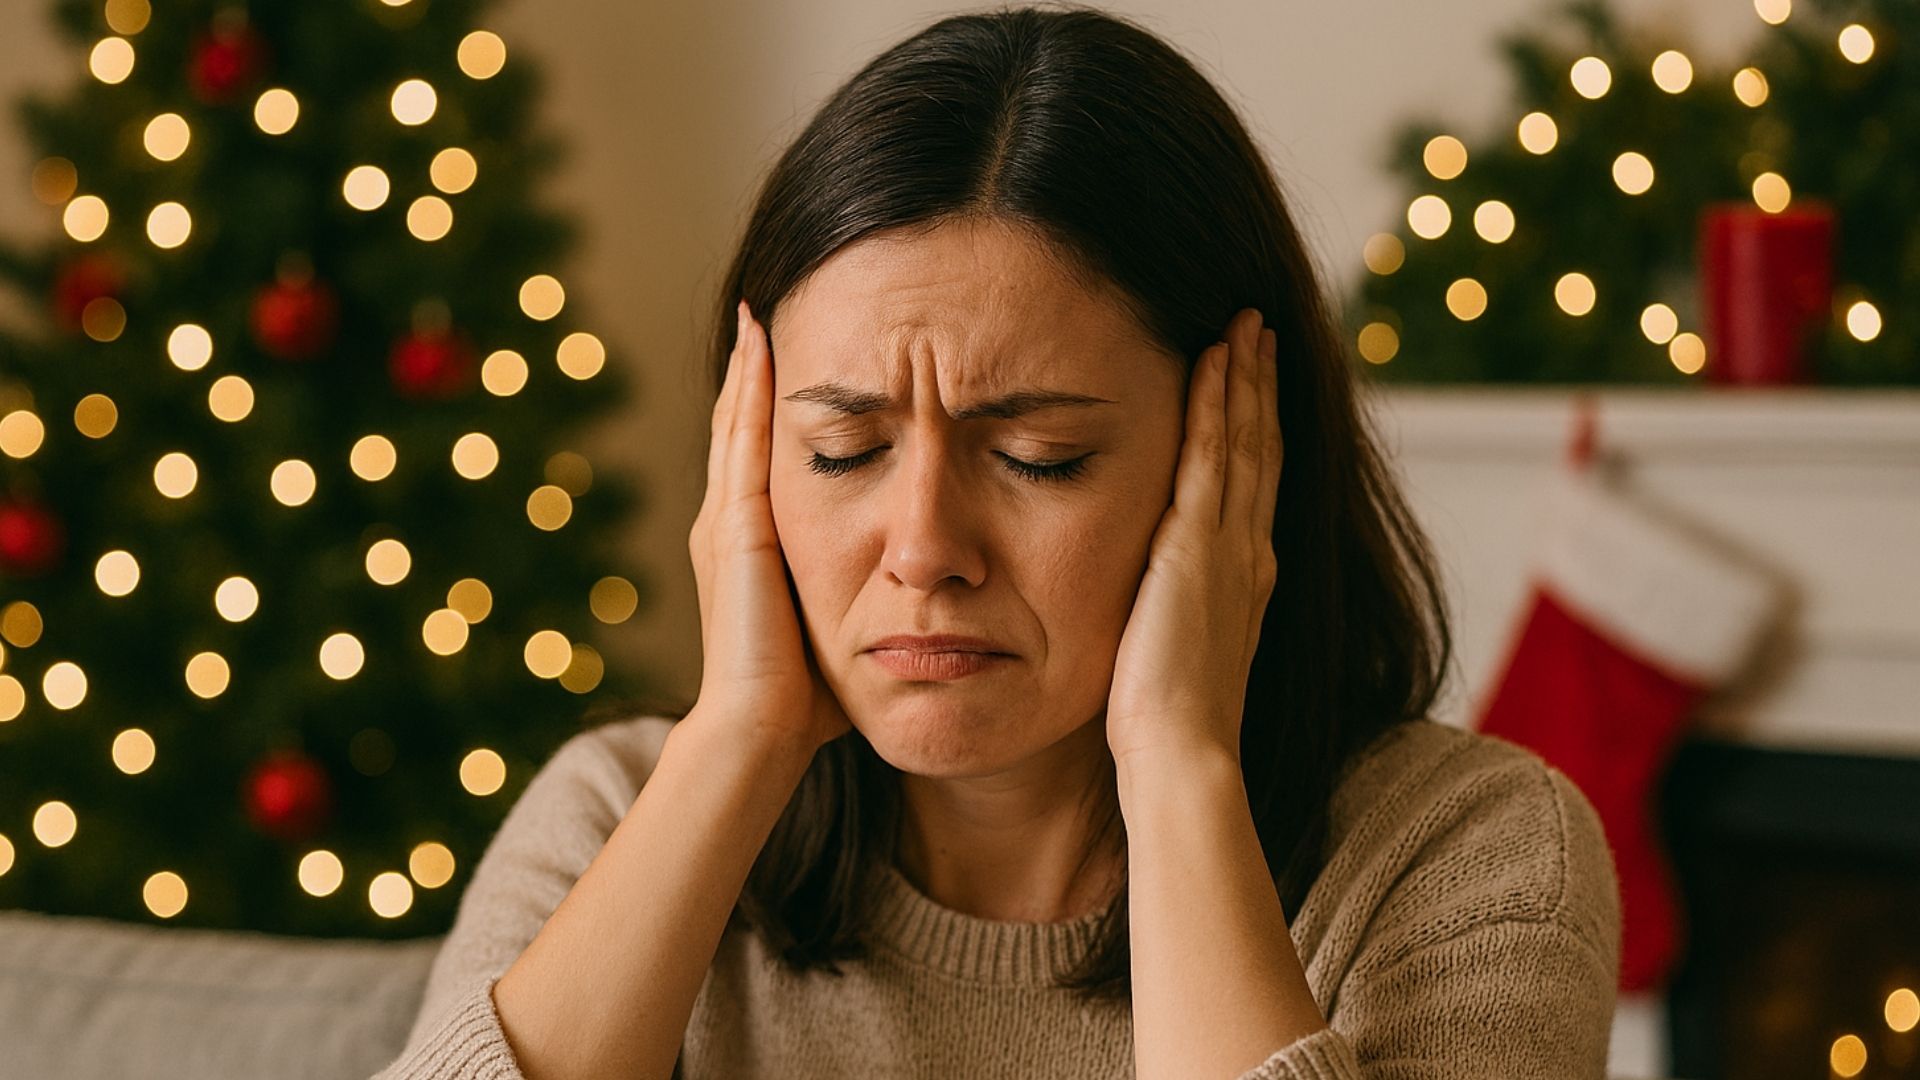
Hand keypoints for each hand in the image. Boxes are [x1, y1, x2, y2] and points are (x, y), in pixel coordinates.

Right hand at [686, 298, 853, 756]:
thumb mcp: (844, 632)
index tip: (799, 365)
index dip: (773, 413)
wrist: (759, 733)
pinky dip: (750, 390)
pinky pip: (744, 440)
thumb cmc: (808, 704)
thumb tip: (924, 591)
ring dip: (749, 368)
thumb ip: (870, 603)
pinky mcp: (735, 527)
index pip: (763, 462)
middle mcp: (727, 527)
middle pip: (742, 430)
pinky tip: (761, 345)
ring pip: (737, 424)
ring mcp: (725, 523)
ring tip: (760, 314)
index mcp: (752, 549)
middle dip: (756, 376)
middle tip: (770, 314)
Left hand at [1105, 307, 1280, 767]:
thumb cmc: (1165, 728)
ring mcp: (1230, 546)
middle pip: (1261, 450)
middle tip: (1259, 330)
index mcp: (1244, 581)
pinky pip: (1214, 455)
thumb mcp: (1170, 656)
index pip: (1253, 487)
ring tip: (1244, 325)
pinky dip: (1218, 402)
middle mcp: (1250, 555)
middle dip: (1259, 389)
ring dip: (1244, 378)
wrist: (1181, 754)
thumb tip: (1149, 610)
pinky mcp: (1199, 545)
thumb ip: (1169, 619)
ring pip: (1245, 440)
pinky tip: (1214, 358)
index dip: (1256, 431)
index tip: (1252, 384)